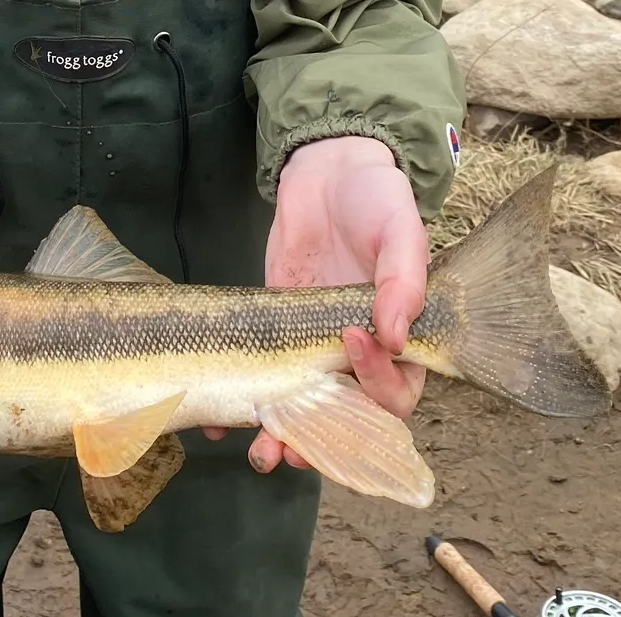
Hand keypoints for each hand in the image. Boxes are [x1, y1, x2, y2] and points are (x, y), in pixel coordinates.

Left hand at [207, 136, 427, 473]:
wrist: (328, 170)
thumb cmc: (377, 199)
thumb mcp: (400, 230)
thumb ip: (402, 280)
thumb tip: (395, 336)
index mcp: (401, 337)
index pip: (397, 391)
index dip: (378, 386)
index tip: (351, 342)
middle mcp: (358, 353)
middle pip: (348, 417)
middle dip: (323, 437)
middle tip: (296, 445)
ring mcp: (312, 345)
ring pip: (302, 407)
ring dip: (282, 435)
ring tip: (262, 450)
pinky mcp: (274, 331)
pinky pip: (262, 375)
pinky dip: (240, 404)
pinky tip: (218, 422)